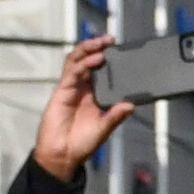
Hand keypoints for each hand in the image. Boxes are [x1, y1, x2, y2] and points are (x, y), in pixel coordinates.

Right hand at [26, 37, 130, 173]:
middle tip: (109, 39)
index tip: (119, 49)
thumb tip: (131, 105)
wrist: (62, 155)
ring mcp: (71, 88)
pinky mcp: (62, 91)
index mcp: (94, 94)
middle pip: (87, 59)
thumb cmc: (81, 143)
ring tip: (100, 43)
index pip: (100, 69)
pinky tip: (94, 60)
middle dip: (97, 47)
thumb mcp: (104, 128)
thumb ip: (115, 116)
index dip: (107, 57)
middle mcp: (82, 87)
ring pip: (77, 61)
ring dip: (87, 49)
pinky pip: (71, 73)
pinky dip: (82, 64)